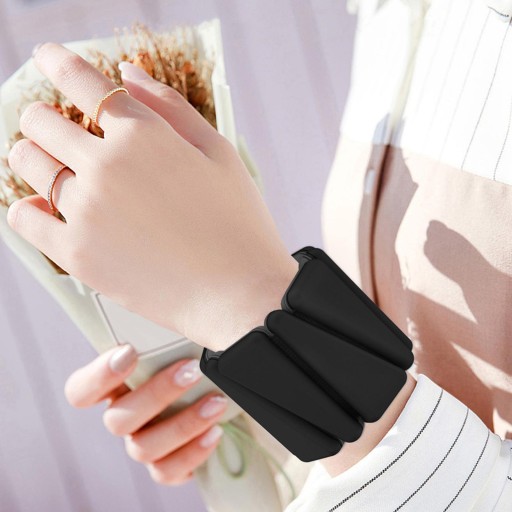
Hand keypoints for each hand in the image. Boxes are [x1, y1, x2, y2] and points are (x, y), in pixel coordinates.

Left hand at [7, 42, 297, 350]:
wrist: (238, 293)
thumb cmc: (236, 227)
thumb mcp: (219, 153)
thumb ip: (171, 107)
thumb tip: (129, 76)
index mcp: (143, 134)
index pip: (82, 81)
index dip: (60, 62)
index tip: (48, 58)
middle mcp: (106, 165)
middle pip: (42, 122)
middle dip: (45, 118)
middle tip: (55, 128)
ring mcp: (86, 210)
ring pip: (26, 164)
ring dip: (32, 155)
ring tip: (49, 165)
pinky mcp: (76, 253)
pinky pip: (23, 218)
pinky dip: (27, 207)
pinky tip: (44, 206)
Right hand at [65, 344, 227, 484]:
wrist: (218, 387)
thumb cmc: (194, 355)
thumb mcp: (179, 338)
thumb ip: (167, 328)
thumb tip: (176, 296)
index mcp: (116, 385)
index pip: (80, 390)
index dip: (97, 376)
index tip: (130, 351)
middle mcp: (124, 415)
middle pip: (118, 420)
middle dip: (157, 394)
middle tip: (192, 369)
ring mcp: (142, 442)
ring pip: (143, 448)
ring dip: (183, 424)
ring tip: (217, 402)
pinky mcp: (165, 464)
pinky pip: (167, 471)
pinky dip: (193, 453)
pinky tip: (216, 431)